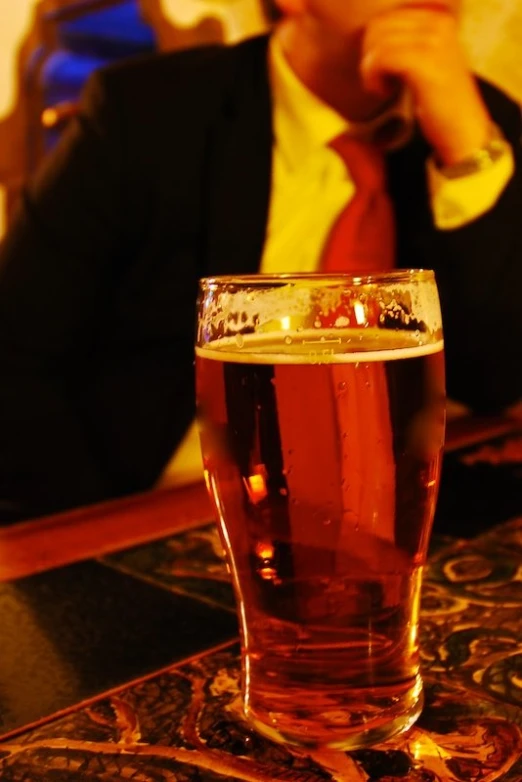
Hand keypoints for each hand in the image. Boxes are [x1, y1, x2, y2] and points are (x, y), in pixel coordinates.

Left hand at [360, 2, 491, 164]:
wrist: (463, 130)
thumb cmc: (440, 100)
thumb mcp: (427, 59)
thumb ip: (406, 40)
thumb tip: (371, 34)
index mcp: (438, 16)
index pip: (385, 17)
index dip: (373, 46)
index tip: (383, 70)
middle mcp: (439, 21)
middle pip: (378, 27)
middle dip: (369, 56)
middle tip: (379, 81)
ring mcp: (434, 40)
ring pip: (377, 42)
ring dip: (370, 69)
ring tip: (382, 88)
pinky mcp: (425, 61)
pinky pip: (381, 58)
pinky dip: (373, 77)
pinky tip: (383, 92)